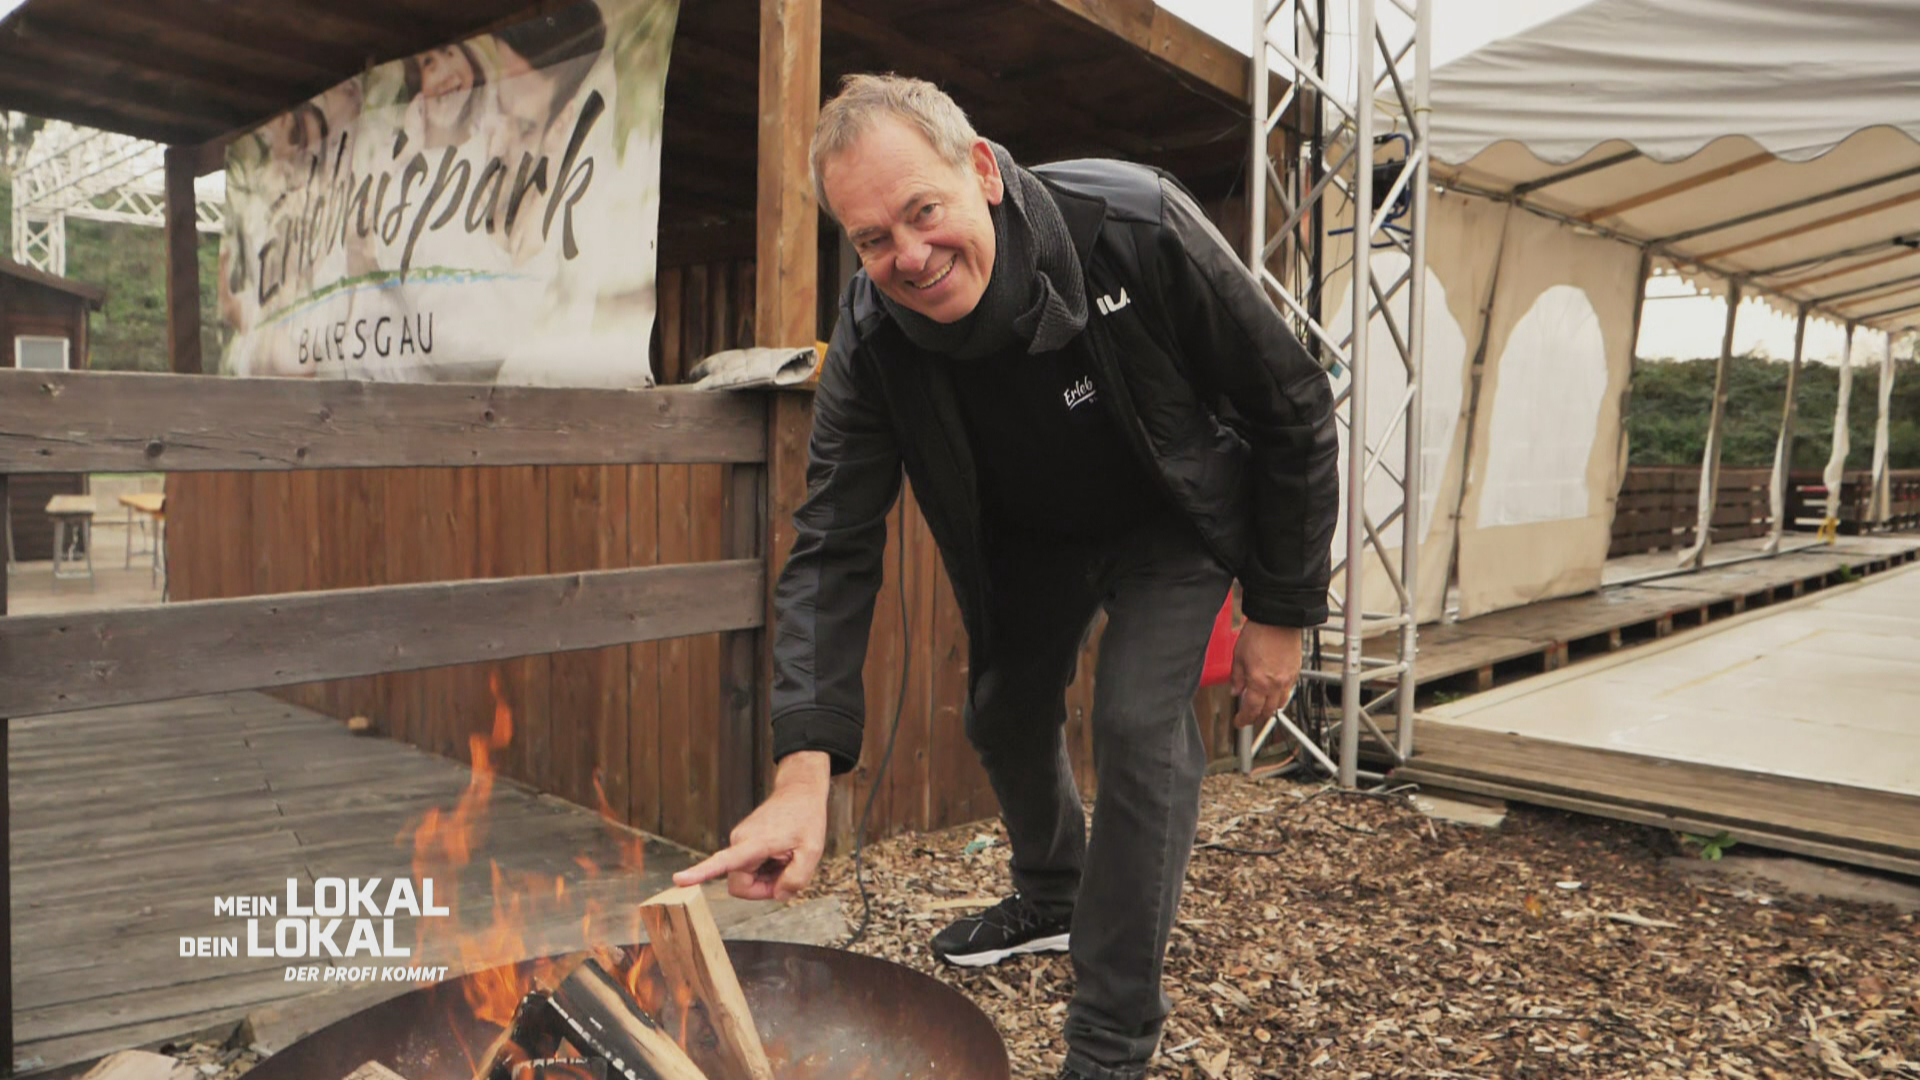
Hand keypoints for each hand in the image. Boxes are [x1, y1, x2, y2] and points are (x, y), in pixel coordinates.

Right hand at [672, 751, 830, 900]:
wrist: (799, 792)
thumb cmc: (806, 819)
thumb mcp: (812, 852)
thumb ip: (796, 879)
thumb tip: (777, 895)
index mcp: (755, 842)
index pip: (723, 861)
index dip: (700, 873)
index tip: (679, 880)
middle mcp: (739, 840)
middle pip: (741, 885)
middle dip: (764, 887)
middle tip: (788, 872)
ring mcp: (738, 840)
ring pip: (745, 876)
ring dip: (766, 876)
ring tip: (784, 857)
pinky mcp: (740, 841)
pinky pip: (747, 867)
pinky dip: (764, 867)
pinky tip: (779, 853)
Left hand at [1231, 621, 1301, 727]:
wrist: (1278, 619)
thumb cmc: (1258, 633)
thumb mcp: (1238, 656)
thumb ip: (1237, 677)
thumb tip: (1236, 691)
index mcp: (1259, 682)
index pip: (1251, 710)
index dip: (1244, 720)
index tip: (1239, 722)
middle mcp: (1276, 684)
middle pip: (1268, 712)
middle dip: (1257, 717)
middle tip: (1248, 716)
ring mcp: (1288, 679)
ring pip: (1280, 704)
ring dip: (1270, 708)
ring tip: (1261, 706)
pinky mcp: (1296, 672)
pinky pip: (1288, 691)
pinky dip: (1280, 696)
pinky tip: (1273, 691)